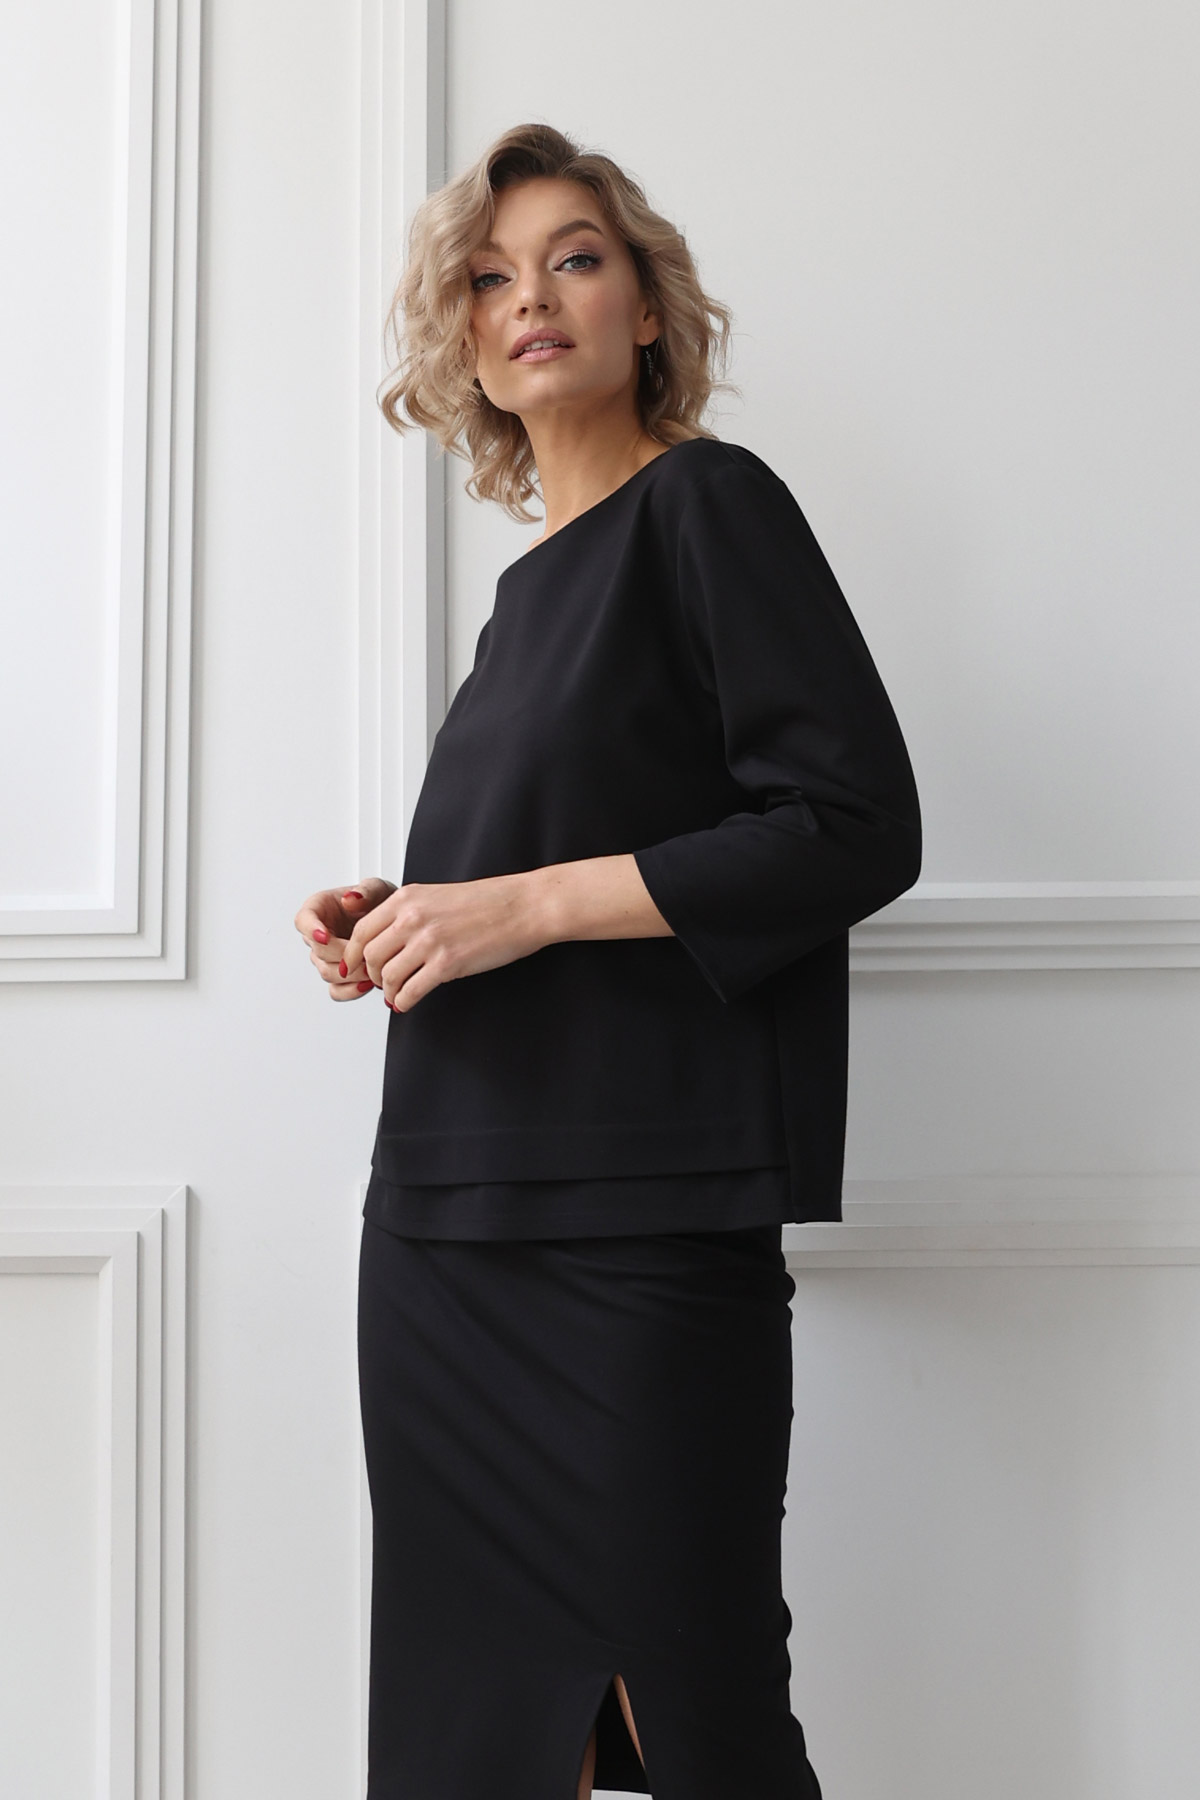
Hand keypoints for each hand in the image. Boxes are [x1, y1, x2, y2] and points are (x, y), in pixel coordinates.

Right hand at [294, 878, 397, 1001]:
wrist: (393, 923)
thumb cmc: (379, 902)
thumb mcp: (377, 888)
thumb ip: (364, 891)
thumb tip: (350, 899)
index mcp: (319, 910)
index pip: (303, 921)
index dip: (311, 930)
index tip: (324, 935)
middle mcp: (319, 934)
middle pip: (319, 952)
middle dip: (342, 955)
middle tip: (364, 955)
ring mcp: (327, 957)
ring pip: (327, 973)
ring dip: (350, 974)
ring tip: (371, 968)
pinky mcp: (339, 975)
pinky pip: (336, 990)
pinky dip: (351, 990)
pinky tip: (367, 983)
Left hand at [342, 872, 547, 1011]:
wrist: (523, 907)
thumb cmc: (488, 903)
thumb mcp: (437, 896)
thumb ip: (410, 913)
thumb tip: (388, 941)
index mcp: (407, 898)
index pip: (362, 931)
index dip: (353, 955)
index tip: (353, 967)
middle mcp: (412, 918)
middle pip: (370, 956)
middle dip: (372, 975)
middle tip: (380, 983)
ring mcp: (429, 941)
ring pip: (388, 976)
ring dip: (388, 991)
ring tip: (396, 995)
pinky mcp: (447, 963)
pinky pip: (411, 991)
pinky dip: (404, 1001)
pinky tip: (406, 1003)